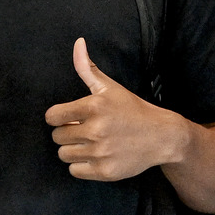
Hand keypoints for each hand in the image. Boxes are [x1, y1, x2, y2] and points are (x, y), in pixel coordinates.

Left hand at [47, 39, 191, 181]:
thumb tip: (78, 42)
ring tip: (90, 143)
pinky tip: (96, 155)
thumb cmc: (132, 109)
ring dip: (73, 150)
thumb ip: (87, 68)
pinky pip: (75, 171)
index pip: (52, 117)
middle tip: (84, 130)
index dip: (58, 117)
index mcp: (94, 106)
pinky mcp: (105, 171)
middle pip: (57, 137)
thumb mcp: (110, 87)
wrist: (162, 136)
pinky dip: (82, 165)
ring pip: (64, 155)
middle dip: (67, 133)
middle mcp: (96, 130)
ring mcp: (101, 152)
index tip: (68, 118)